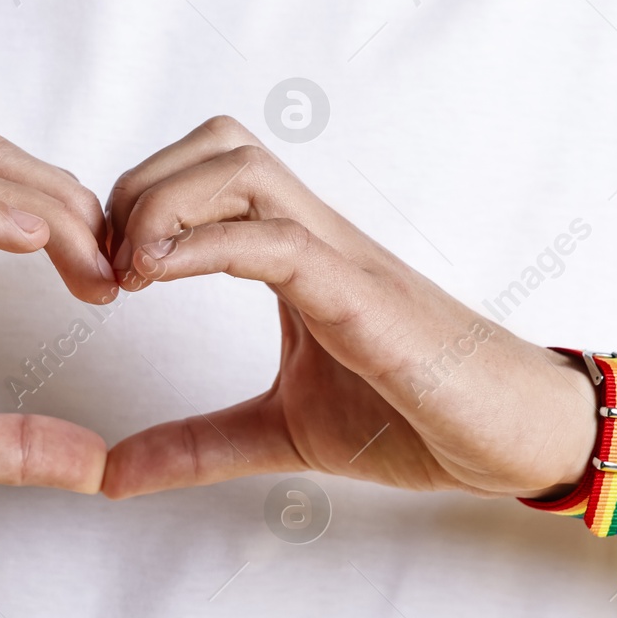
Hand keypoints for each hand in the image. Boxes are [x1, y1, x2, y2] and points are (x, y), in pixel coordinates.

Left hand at [101, 116, 598, 499]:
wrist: (512, 440)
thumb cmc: (413, 418)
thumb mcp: (281, 434)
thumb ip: (198, 444)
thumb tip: (112, 474)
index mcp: (296, 253)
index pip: (209, 171)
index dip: (140, 201)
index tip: (104, 272)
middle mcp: (315, 236)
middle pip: (218, 143)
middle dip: (141, 187)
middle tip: (109, 268)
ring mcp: (340, 258)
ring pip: (241, 167)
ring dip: (165, 206)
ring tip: (132, 275)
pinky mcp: (362, 296)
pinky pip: (276, 242)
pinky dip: (206, 249)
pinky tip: (163, 281)